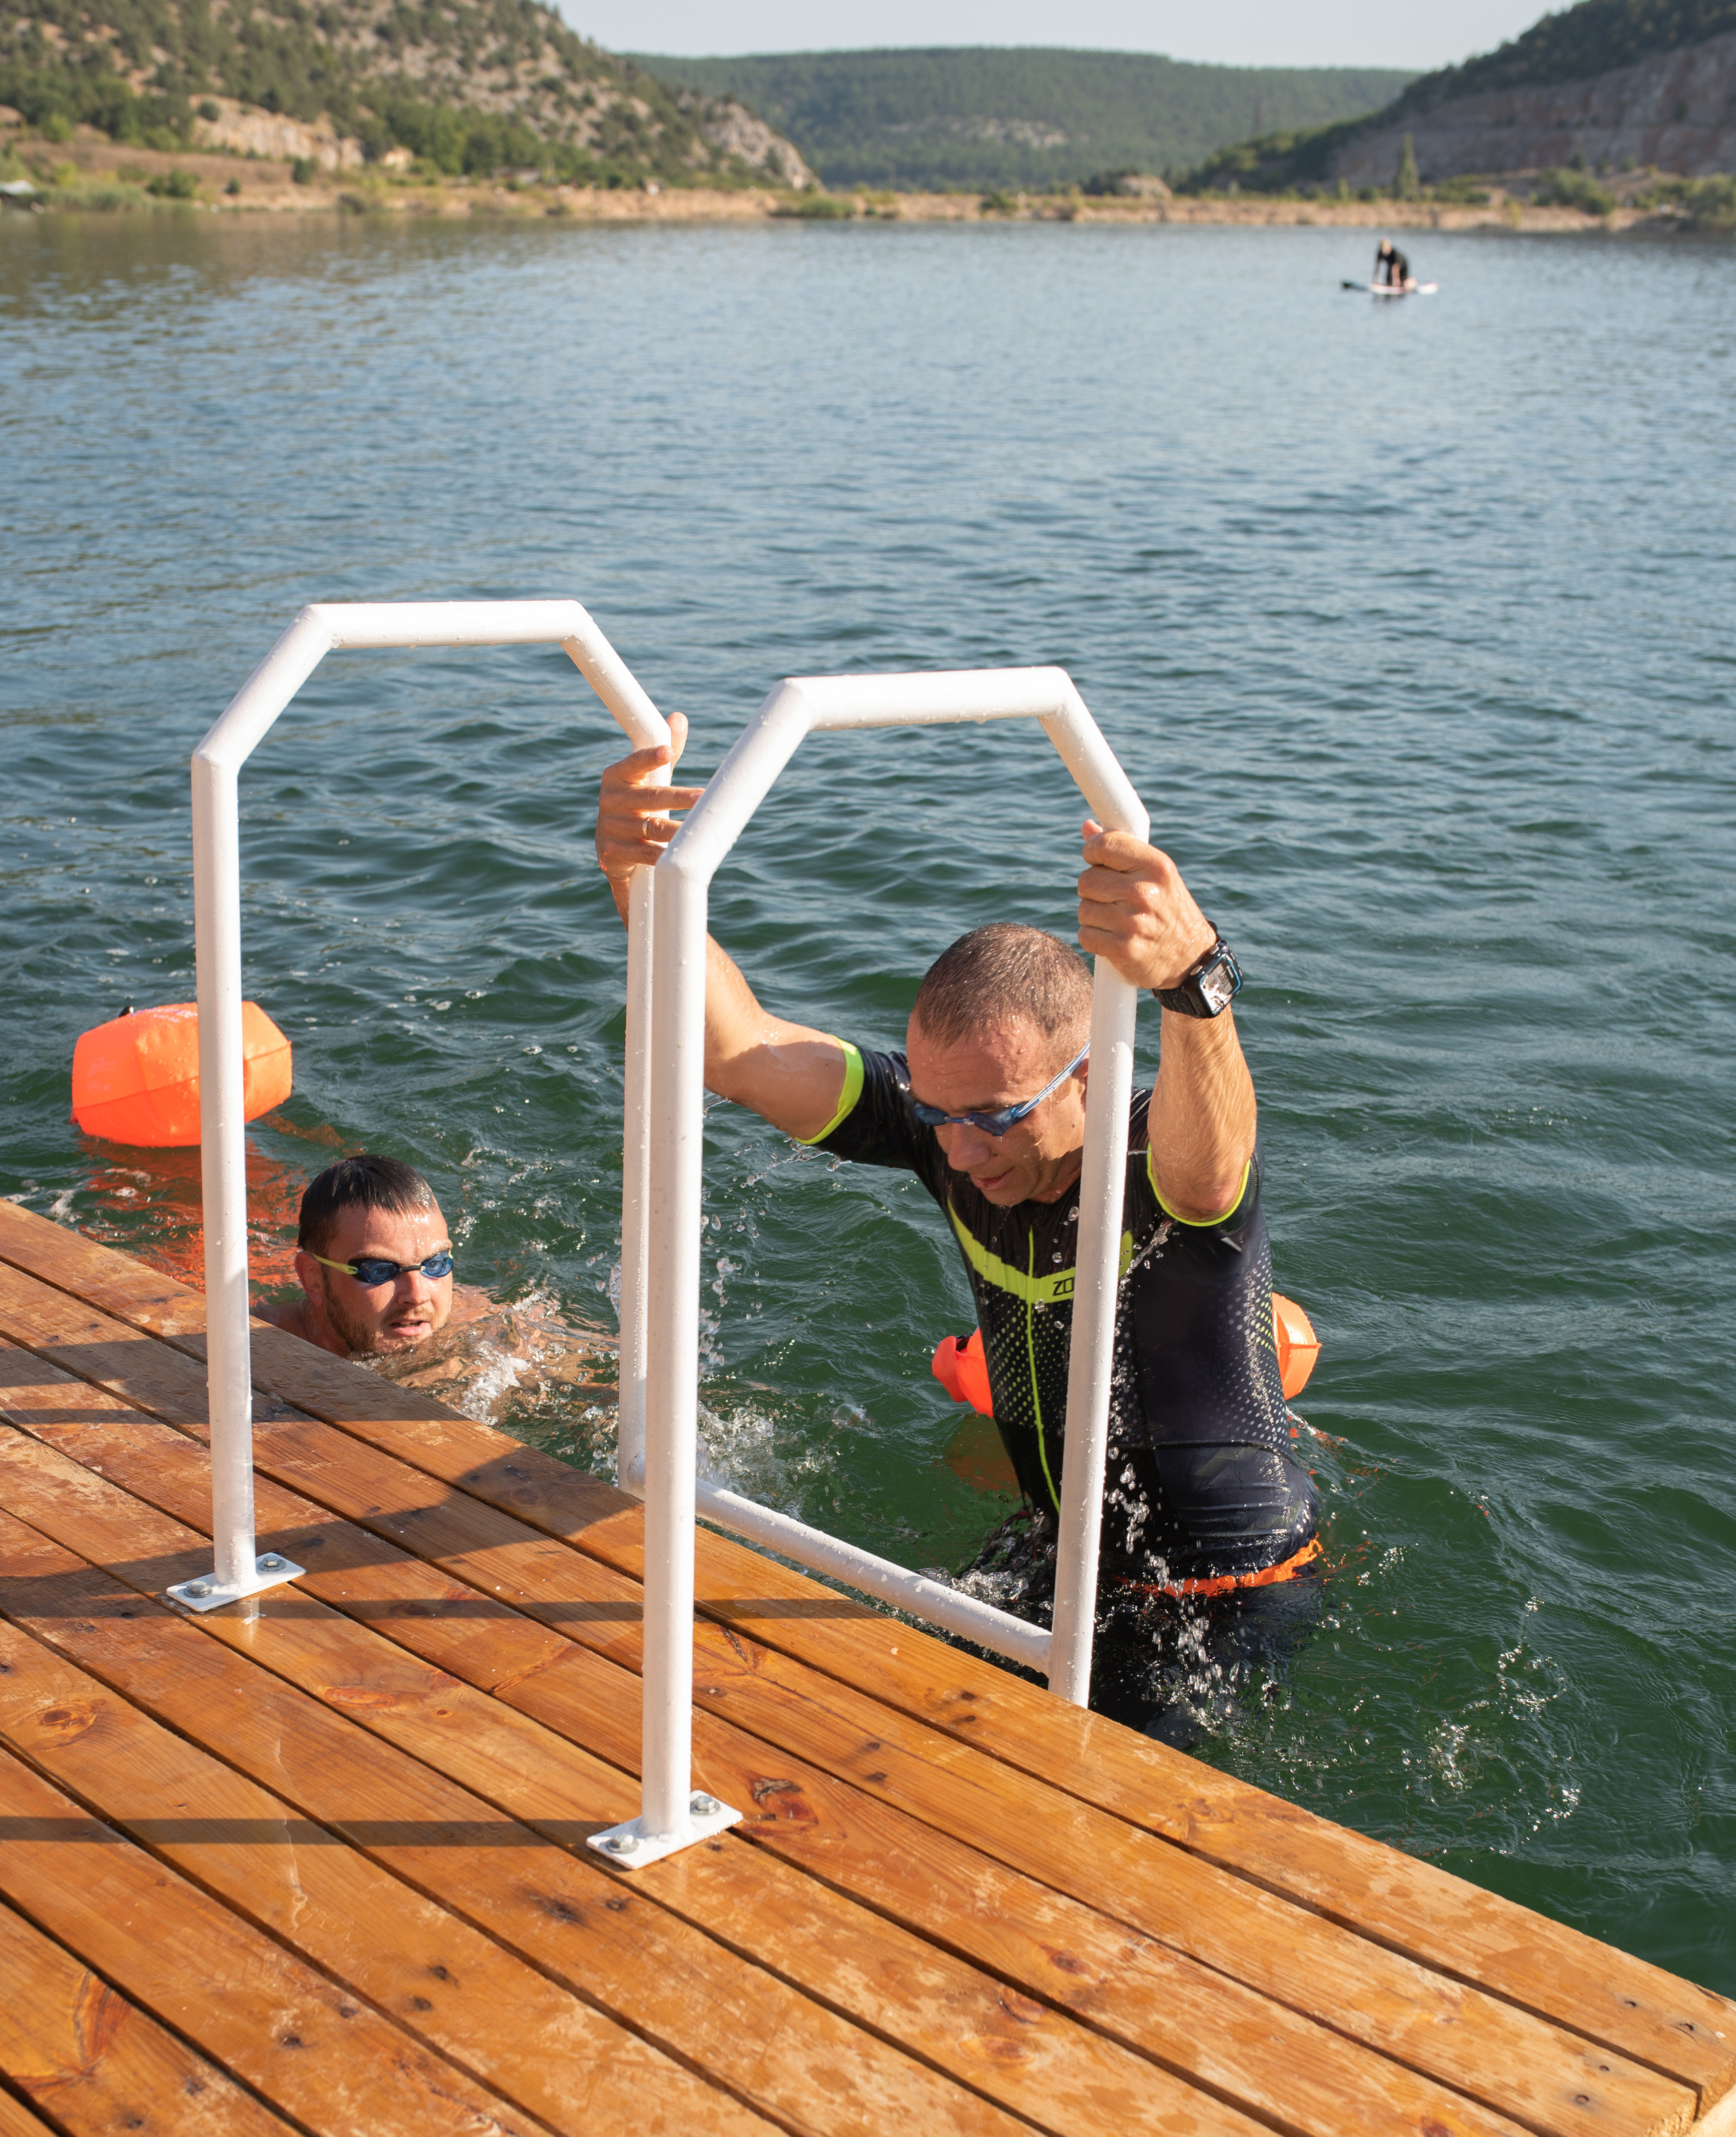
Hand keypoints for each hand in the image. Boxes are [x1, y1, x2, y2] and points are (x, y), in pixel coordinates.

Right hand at [594, 712, 703, 918]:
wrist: (612, 850)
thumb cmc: (637, 805)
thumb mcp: (649, 779)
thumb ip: (665, 752)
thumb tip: (678, 717)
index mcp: (616, 776)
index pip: (634, 763)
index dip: (650, 758)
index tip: (667, 751)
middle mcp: (610, 800)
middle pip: (649, 798)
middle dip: (677, 797)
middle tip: (702, 797)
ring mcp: (610, 828)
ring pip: (651, 828)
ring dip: (675, 830)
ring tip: (698, 831)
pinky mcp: (612, 854)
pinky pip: (644, 854)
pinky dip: (662, 856)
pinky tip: (679, 856)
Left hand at [1075, 819, 1217, 992]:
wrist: (1190, 959)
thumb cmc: (1168, 910)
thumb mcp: (1155, 875)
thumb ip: (1121, 850)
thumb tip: (1087, 826)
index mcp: (1156, 867)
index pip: (1104, 845)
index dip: (1093, 851)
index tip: (1097, 860)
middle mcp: (1145, 892)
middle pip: (1087, 879)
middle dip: (1093, 890)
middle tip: (1112, 898)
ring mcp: (1133, 922)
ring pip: (1083, 909)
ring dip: (1093, 916)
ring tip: (1116, 920)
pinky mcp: (1123, 949)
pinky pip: (1085, 935)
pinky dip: (1093, 938)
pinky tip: (1112, 938)